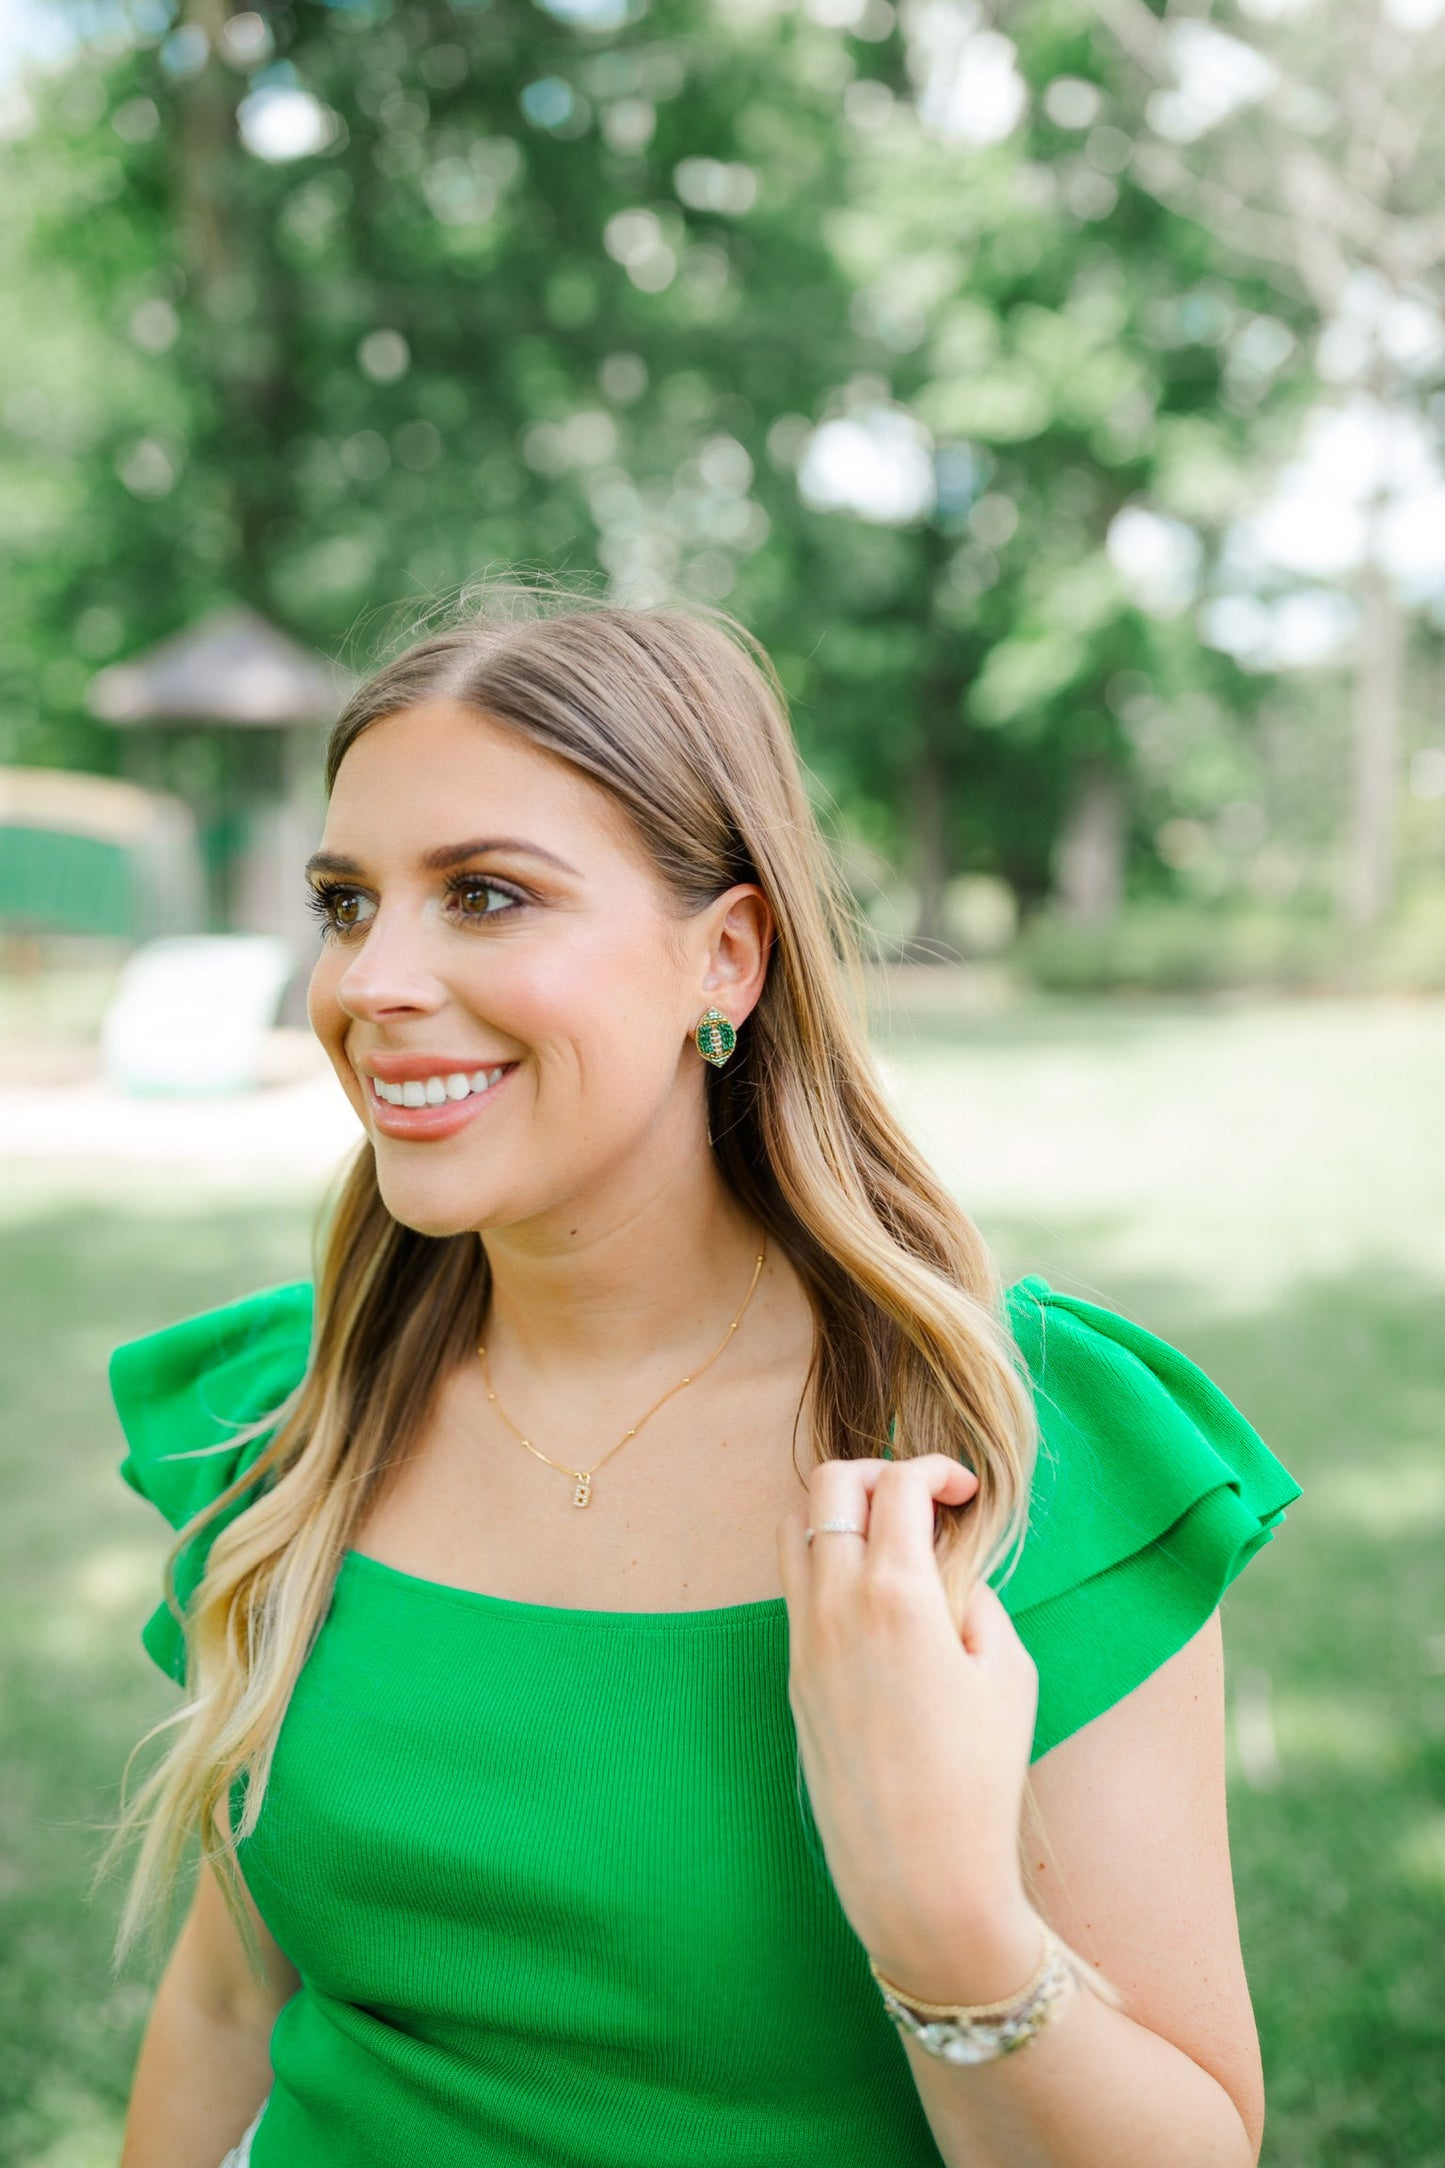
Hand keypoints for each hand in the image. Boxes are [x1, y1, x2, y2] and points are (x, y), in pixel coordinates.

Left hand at [778, 1454, 1041, 2004]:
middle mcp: (834, 1605)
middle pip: (828, 1486)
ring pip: (796, 1531)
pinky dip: (827, 1564)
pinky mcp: (794, 1677)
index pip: (897, 1485)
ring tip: (893, 1543)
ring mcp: (804, 1641)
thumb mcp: (1008, 1673)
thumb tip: (948, 1577)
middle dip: (876, 1472)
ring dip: (841, 1515)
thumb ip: (976, 1600)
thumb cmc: (978, 1778)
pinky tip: (874, 1598)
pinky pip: (796, 1588)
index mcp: (894, 1594)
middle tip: (921, 1501)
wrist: (918, 1875)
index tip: (966, 1492)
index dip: (936, 1470)